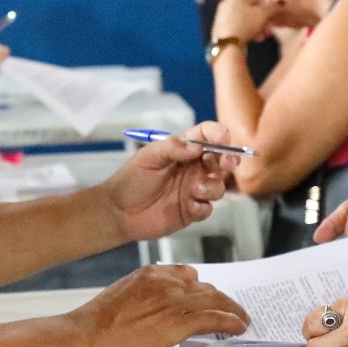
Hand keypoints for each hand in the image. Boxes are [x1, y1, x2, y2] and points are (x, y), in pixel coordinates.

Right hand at [64, 264, 249, 346]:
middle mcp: (166, 282)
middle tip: (230, 310)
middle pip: (205, 287)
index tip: (208, 296)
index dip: (201, 288)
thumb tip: (156, 310)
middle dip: (220, 299)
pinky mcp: (177, 324)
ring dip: (232, 310)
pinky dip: (230, 322)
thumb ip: (145, 297)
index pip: (187, 275)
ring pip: (214, 300)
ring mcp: (173, 302)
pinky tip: (239, 327)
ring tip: (242, 319)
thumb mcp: (123, 298)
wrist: (85, 337)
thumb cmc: (97, 325)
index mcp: (151, 274)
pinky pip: (214, 319)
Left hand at [101, 120, 237, 240]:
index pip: (206, 136)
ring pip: (218, 186)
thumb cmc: (130, 180)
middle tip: (226, 163)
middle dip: (228, 159)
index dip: (218, 134)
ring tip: (194, 190)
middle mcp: (193, 168)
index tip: (223, 138)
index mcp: (182, 150)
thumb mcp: (148, 157)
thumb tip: (196, 146)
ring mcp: (194, 190)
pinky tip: (189, 206)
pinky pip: (208, 208)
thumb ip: (172, 148)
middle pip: (221, 160)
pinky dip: (203, 207)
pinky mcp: (191, 210)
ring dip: (212, 186)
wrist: (118, 212)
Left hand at [212, 0, 279, 42]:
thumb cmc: (245, 24)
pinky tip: (254, 39)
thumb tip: (281, 2)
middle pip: (251, 10)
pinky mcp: (221, 27)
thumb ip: (273, 7)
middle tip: (269, 30)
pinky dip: (247, 32)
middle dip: (262, 20)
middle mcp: (228, 3)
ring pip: (245, 20)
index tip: (273, 17)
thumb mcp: (263, 14)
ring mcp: (223, 15)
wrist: (227, 43)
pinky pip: (238, 26)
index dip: (268, 7)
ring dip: (257, 28)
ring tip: (262, 37)